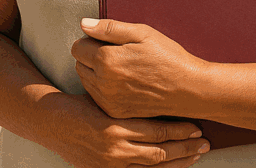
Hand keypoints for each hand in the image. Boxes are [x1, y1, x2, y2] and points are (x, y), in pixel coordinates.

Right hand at [53, 93, 208, 167]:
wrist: (51, 123)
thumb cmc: (79, 105)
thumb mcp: (104, 97)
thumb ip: (128, 100)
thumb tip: (158, 95)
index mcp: (115, 127)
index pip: (157, 131)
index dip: (180, 130)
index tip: (196, 127)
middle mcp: (115, 150)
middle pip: (160, 153)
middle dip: (185, 149)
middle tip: (205, 144)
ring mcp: (111, 165)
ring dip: (177, 163)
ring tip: (195, 156)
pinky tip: (170, 167)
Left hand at [72, 18, 204, 119]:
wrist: (189, 90)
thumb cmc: (168, 58)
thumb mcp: (141, 33)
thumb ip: (108, 28)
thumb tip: (84, 24)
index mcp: (107, 60)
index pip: (78, 47)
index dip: (91, 40)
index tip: (108, 41)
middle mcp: (103, 82)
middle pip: (79, 64)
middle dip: (90, 56)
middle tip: (116, 54)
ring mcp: (109, 100)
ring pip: (86, 80)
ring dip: (95, 72)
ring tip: (121, 68)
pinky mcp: (115, 111)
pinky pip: (97, 96)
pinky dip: (103, 88)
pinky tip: (122, 82)